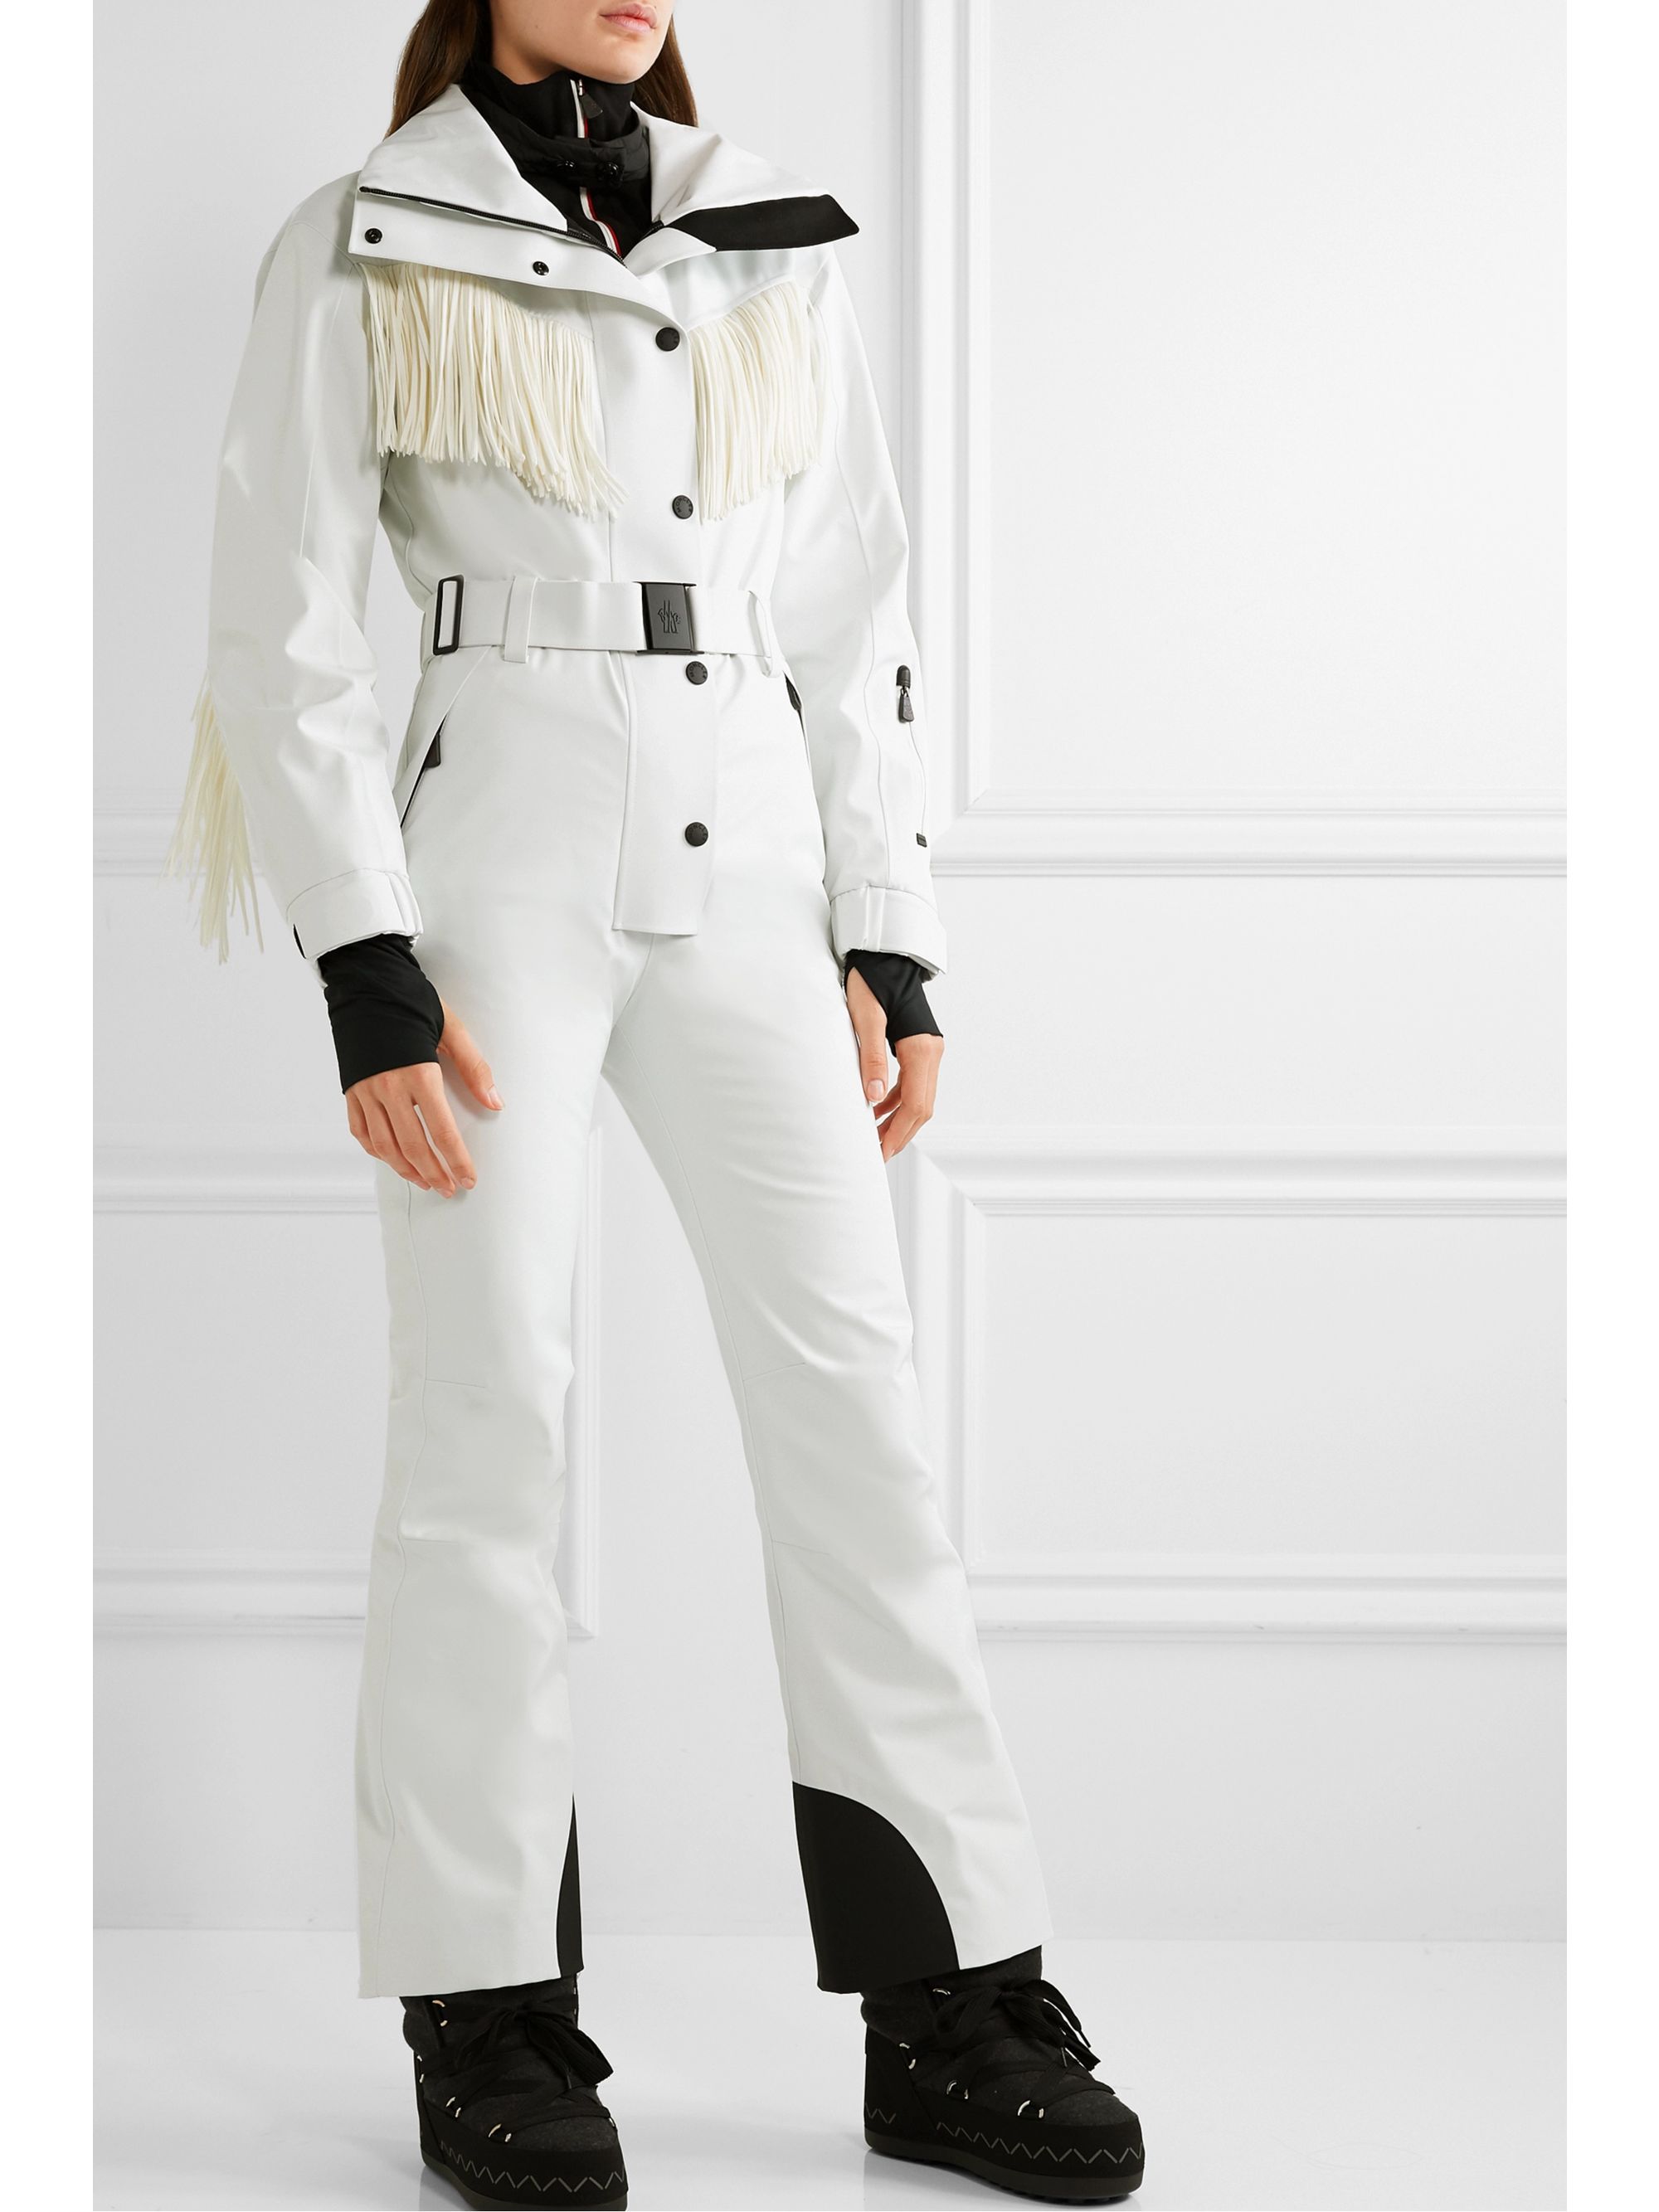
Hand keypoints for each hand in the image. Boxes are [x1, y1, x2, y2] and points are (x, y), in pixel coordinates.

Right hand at [345, 1003, 502, 1194]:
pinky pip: (361, 1132)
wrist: (366, 982)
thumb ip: (475, 1068)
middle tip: (450, 1188)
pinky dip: (377, 1151)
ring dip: (406, 1170)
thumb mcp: (453, 1029)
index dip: (457, 1160)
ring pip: (385, 1145)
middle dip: (434, 1173)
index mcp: (418, 1073)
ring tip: (426, 1182)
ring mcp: (365, 1090)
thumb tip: (495, 1103)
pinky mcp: (350, 1089)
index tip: (469, 1178)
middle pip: (413, 1146)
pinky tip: (393, 1159)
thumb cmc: (412, 1001)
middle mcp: (388, 1087)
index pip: (442, 1131)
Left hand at [845, 966, 943, 1160]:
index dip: (897, 1132)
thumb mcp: (865, 1018)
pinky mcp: (917, 1047)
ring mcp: (927, 1050)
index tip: (879, 1153)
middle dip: (899, 1134)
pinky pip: (911, 1084)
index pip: (915, 1105)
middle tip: (875, 1155)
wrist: (882, 957)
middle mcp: (931, 1052)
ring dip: (897, 1121)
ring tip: (873, 1138)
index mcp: (922, 1049)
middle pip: (921, 1107)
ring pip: (918, 1098)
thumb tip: (872, 1098)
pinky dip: (895, 1102)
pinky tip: (876, 1110)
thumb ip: (871, 1058)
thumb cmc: (871, 981)